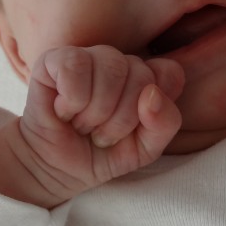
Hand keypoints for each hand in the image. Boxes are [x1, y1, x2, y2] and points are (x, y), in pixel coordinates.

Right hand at [15, 45, 184, 204]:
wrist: (56, 168)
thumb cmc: (101, 155)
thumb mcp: (145, 149)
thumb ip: (165, 123)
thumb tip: (152, 94)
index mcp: (145, 79)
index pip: (169, 74)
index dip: (154, 108)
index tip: (133, 130)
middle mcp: (120, 63)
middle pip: (141, 76)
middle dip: (121, 120)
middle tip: (101, 134)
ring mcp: (89, 57)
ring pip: (111, 68)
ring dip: (95, 112)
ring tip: (82, 124)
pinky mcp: (55, 58)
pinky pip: (76, 67)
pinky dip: (72, 100)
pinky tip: (63, 111)